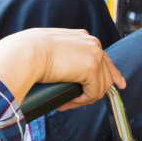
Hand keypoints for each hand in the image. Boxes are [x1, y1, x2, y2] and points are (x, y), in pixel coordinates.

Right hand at [0, 28, 126, 111]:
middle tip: (74, 101)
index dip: (111, 74)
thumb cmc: (26, 51)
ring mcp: (94, 55)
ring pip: (101, 86)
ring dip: (84, 98)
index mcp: (82, 37)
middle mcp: (92, 43)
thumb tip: (59, 68)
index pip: (103, 58)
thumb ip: (59, 53)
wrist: (24, 53)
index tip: (117, 84)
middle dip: (96, 91)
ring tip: (66, 103)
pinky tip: (68, 102)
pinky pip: (94, 93)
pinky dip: (81, 101)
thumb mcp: (47, 48)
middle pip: (107, 73)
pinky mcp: (91, 68)